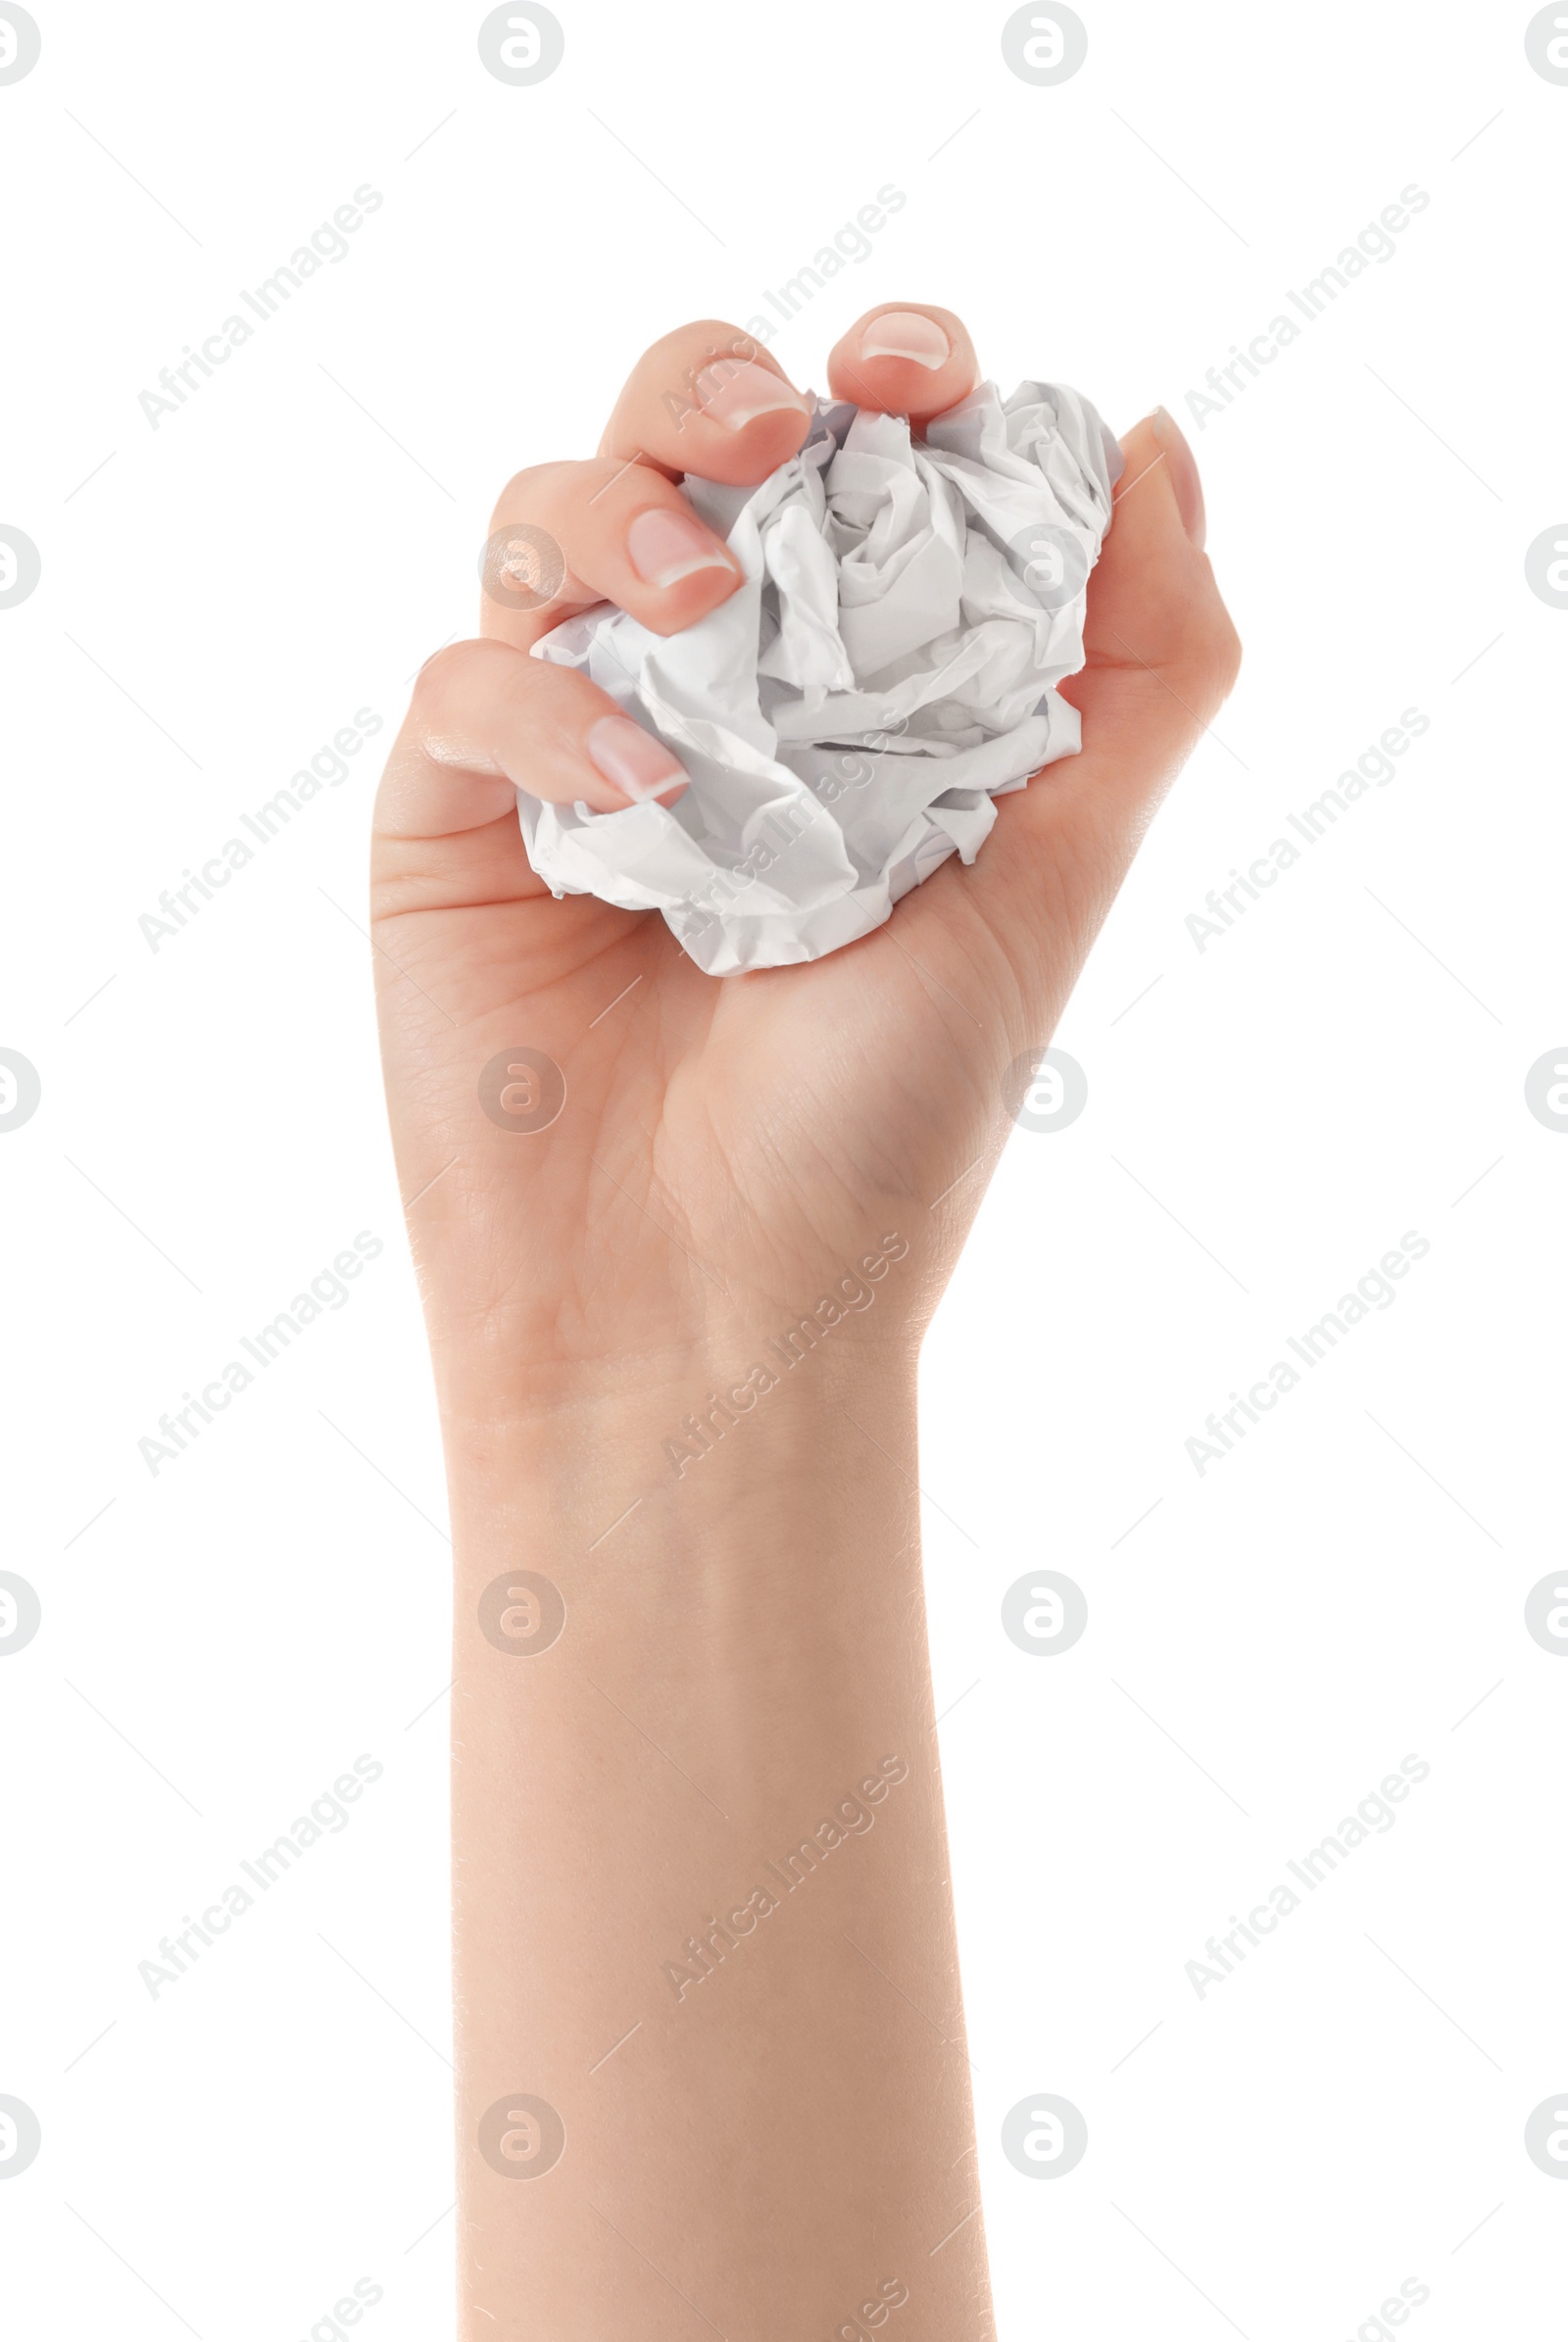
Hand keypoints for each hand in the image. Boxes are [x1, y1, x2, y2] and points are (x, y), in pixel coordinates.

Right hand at [370, 304, 1238, 1411]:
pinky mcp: (454, 827)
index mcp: (854, 697)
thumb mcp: (1053, 882)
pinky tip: (628, 780)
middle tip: (772, 435)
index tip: (917, 379)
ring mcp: (568, 752)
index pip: (852, 466)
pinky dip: (538, 696)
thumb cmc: (886, 1131)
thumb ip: (1138, 672)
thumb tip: (1153, 440)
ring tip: (691, 606)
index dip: (885, 378)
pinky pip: (461, 682)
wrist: (716, 1318)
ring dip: (616, 513)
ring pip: (543, 518)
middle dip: (716, 387)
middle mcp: (709, 702)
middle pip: (673, 440)